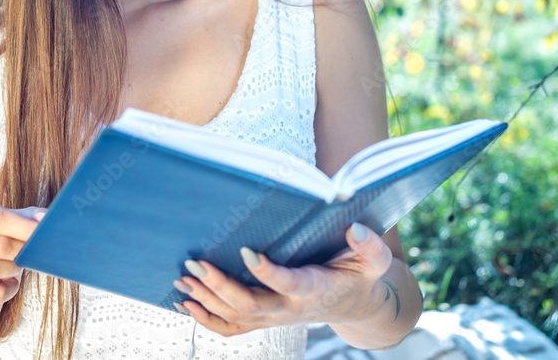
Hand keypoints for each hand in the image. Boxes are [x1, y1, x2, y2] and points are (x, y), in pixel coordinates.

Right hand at [0, 195, 46, 305]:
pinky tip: (8, 282)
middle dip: (21, 250)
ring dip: (13, 269)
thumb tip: (45, 218)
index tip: (41, 232)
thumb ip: (29, 216)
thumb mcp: (11, 219)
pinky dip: (8, 289)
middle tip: (33, 252)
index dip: (22, 227)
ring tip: (18, 265)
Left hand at [171, 223, 395, 336]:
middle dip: (219, 285)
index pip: (288, 284)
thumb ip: (369, 247)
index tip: (246, 250)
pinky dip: (206, 319)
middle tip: (195, 262)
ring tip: (183, 277)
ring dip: (206, 299)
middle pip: (249, 304)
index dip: (266, 271)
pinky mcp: (264, 320)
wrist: (354, 307)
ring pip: (235, 317)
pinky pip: (232, 328)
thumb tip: (356, 229)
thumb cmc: (360, 276)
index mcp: (315, 289)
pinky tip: (185, 303)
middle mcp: (290, 308)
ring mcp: (274, 317)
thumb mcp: (374, 262)